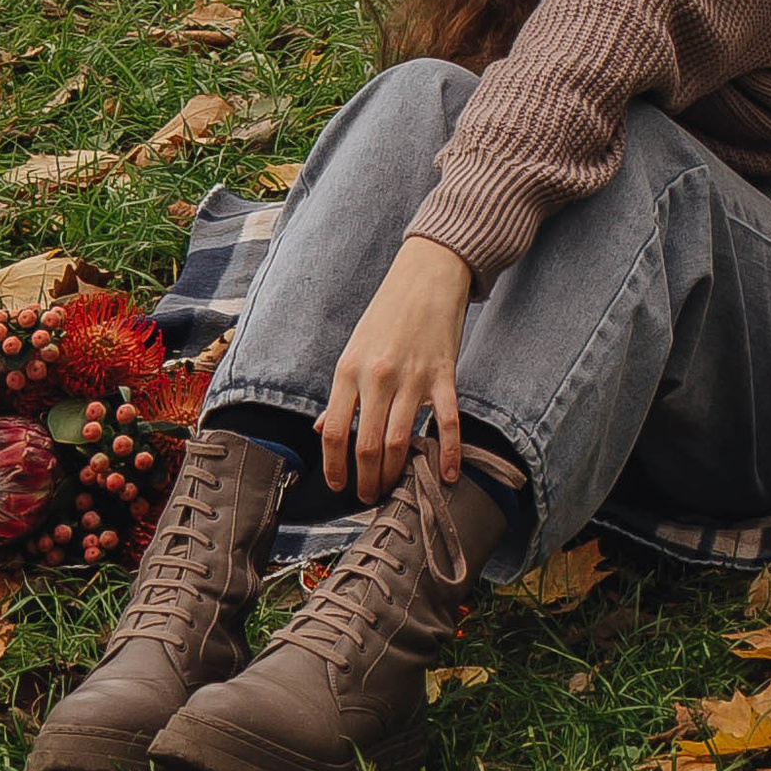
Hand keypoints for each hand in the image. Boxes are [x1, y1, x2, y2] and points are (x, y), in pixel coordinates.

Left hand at [321, 235, 473, 500]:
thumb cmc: (387, 313)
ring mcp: (413, 376)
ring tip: (395, 490)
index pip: (334, 431)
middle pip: (368, 445)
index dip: (334, 467)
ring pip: (402, 440)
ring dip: (397, 474)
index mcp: (349, 369)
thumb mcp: (354, 349)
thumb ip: (341, 392)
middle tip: (370, 497)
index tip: (339, 486)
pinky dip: (448, 452)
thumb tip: (322, 429)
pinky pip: (447, 421)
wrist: (427, 274)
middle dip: (368, 481)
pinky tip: (448, 474)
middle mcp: (378, 375)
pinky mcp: (444, 373)